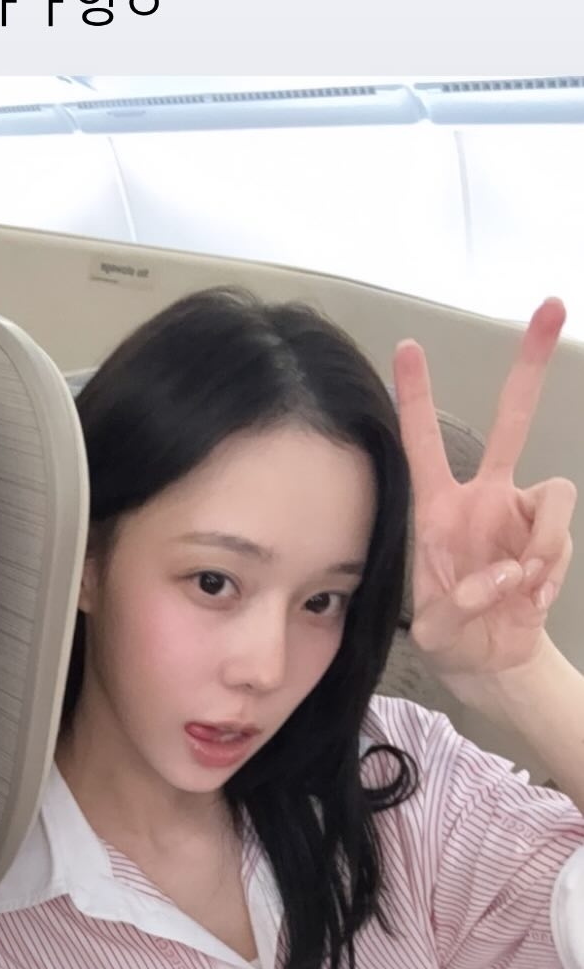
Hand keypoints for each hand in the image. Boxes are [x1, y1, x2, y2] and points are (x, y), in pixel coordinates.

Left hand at [394, 298, 574, 693]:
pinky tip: (530, 597)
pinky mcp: (552, 538)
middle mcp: (484, 498)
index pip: (423, 442)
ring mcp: (523, 515)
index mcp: (438, 508)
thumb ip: (458, 606)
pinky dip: (549, 571)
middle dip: (530, 365)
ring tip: (518, 587)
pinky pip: (561, 538)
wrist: (493, 662)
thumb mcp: (435, 631)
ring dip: (542, 545)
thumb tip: (499, 578)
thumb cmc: (452, 637)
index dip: (416, 396)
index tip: (407, 346)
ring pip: (555, 492)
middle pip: (512, 419)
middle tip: (551, 306)